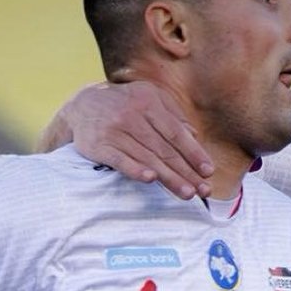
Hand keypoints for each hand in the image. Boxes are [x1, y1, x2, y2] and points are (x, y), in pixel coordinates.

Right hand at [64, 80, 214, 198]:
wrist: (82, 104)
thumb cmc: (125, 104)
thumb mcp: (150, 98)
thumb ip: (173, 115)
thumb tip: (195, 136)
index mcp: (149, 102)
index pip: (176, 132)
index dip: (194, 153)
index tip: (208, 171)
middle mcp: (132, 114)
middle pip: (164, 149)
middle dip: (186, 171)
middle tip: (203, 190)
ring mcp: (114, 130)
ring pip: (146, 158)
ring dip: (168, 177)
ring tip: (186, 192)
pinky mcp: (99, 145)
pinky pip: (120, 160)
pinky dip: (135, 170)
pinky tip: (150, 179)